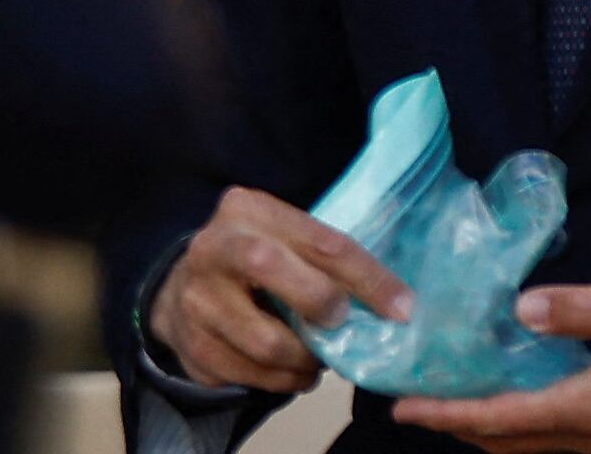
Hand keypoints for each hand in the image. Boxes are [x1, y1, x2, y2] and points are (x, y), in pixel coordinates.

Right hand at [148, 187, 407, 396]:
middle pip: (269, 265)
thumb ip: (329, 261)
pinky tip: (288, 367)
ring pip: (268, 342)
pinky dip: (286, 380)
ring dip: (306, 359)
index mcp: (247, 210)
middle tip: (339, 322)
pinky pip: (256, 376)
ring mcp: (196, 297)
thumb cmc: (261, 267)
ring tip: (313, 354)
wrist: (187, 294)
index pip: (320, 240)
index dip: (368, 278)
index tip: (403, 309)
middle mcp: (213, 246)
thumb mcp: (289, 243)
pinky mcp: (194, 344)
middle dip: (319, 301)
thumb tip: (397, 305)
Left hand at [393, 280, 590, 449]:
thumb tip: (522, 309)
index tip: (404, 408)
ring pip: (533, 442)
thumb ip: (585, 309)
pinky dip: (518, 422)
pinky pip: (556, 434)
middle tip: (406, 402)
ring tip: (441, 398)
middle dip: (456, 425)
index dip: (451, 416)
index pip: (507, 419)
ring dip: (485, 427)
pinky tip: (500, 394)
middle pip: (511, 440)